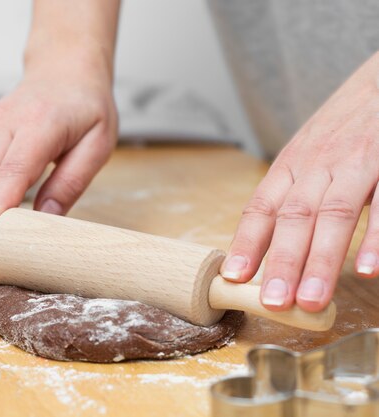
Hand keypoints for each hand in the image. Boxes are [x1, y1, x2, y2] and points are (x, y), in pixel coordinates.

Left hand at [220, 51, 378, 311]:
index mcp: (291, 164)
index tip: (234, 277)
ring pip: (332, 215)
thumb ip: (291, 192)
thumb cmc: (343, 123)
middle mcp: (317, 164)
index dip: (247, 243)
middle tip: (273, 302)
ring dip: (320, 260)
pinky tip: (367, 269)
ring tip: (310, 300)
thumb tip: (266, 242)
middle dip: (282, 262)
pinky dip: (375, 237)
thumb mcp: (308, 152)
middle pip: (293, 218)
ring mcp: (356, 162)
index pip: (261, 207)